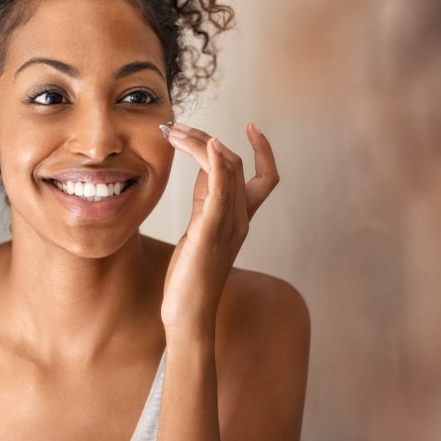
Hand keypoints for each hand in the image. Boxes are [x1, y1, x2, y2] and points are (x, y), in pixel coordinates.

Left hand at [161, 122, 278, 338]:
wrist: (188, 314)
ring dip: (202, 143)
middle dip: (207, 138)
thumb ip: (206, 199)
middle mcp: (240, 219)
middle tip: (177, 128)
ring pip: (227, 170)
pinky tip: (208, 145)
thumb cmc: (191, 276)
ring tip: (176, 132)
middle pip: (236, 164)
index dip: (264, 150)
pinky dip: (216, 163)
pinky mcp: (210, 231)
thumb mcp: (200, 229)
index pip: (265, 177)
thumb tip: (203, 167)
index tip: (252, 126)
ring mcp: (228, 225)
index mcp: (241, 220)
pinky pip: (220, 190)